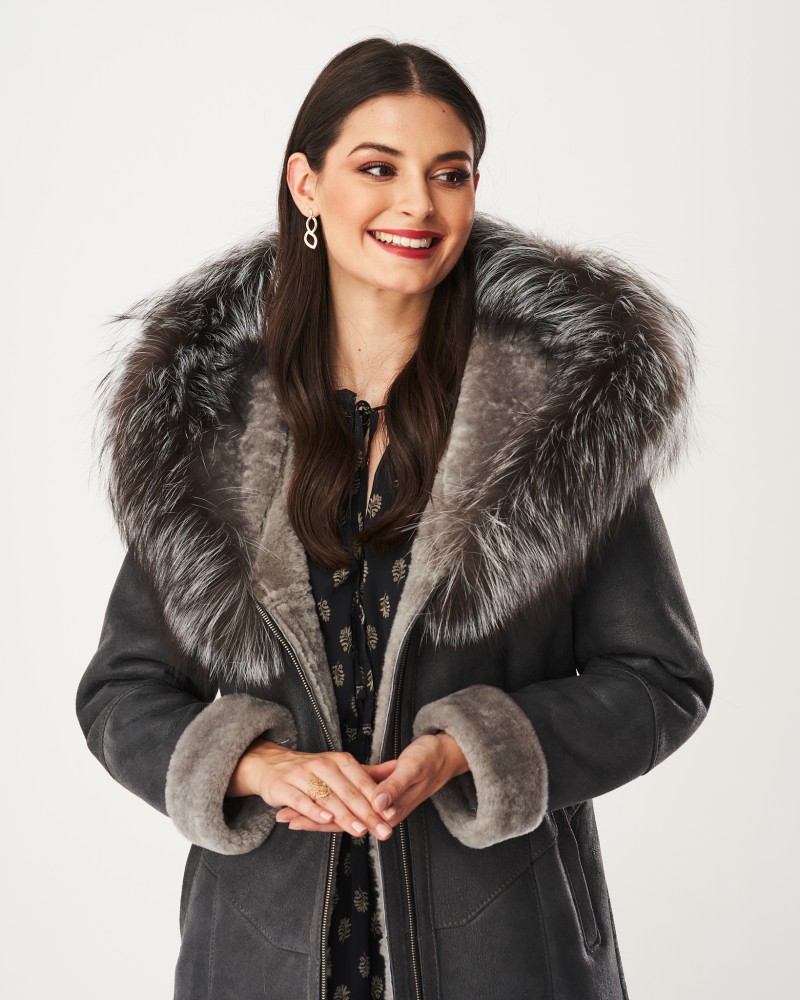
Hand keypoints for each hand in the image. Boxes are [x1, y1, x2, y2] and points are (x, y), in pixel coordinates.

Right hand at [227, 740, 397, 840]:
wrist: (271, 764)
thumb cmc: (313, 771)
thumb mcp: (341, 768)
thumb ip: (368, 773)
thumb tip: (397, 768)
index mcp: (340, 761)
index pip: (362, 782)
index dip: (377, 800)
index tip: (391, 816)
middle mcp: (323, 765)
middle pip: (348, 792)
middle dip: (366, 813)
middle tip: (382, 830)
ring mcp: (303, 775)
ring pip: (327, 797)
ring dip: (344, 815)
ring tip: (359, 830)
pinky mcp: (285, 786)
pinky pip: (301, 799)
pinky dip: (313, 810)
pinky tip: (325, 819)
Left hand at [275, 733, 468, 833]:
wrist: (445, 755)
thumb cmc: (430, 760)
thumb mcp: (414, 769)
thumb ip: (395, 787)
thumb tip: (377, 805)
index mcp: (388, 807)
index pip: (346, 819)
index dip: (319, 819)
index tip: (294, 817)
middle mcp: (380, 810)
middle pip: (339, 819)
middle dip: (310, 819)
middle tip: (282, 817)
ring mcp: (378, 803)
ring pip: (341, 813)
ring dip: (316, 814)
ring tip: (288, 814)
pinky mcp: (378, 792)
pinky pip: (349, 802)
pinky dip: (330, 803)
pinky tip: (314, 802)